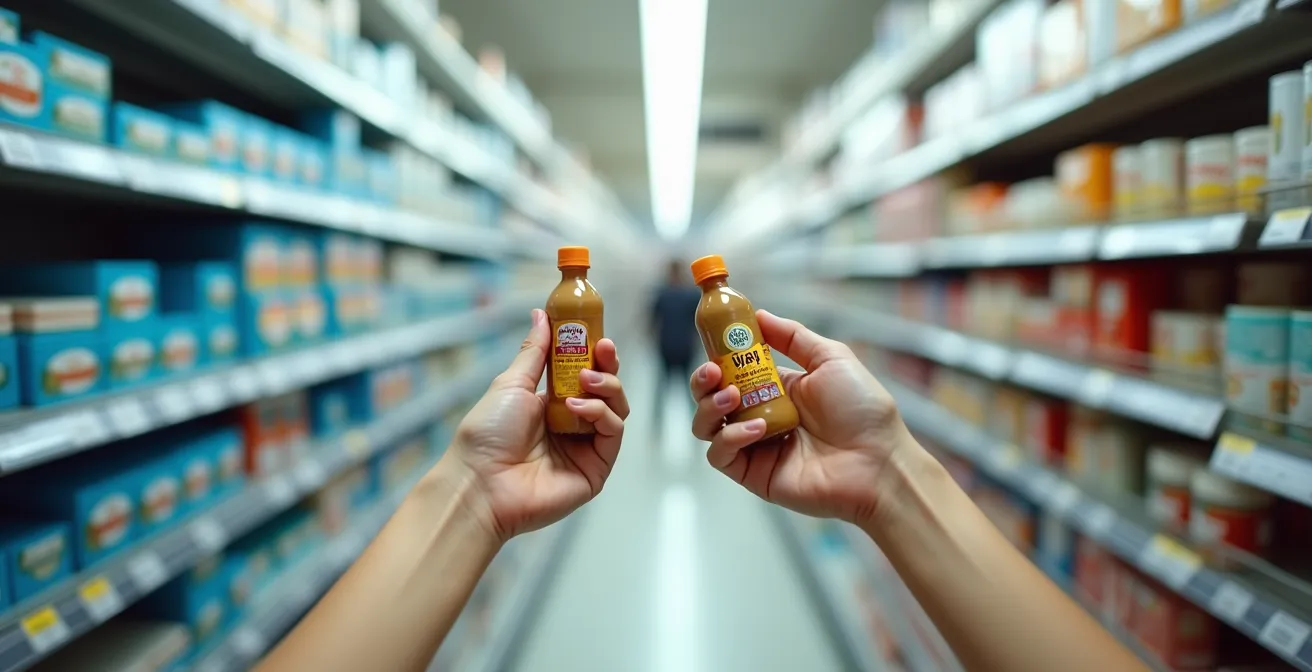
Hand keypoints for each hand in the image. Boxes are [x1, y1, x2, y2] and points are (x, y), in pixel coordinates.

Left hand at [445, 309, 628, 541]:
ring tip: (585, 380)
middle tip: (602, 350)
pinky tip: (579, 406)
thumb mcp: (511, 384)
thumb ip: (534, 351)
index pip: (585, 374)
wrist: (480, 481)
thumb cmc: (487, 433)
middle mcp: (572, 425)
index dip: (594, 354)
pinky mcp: (595, 469)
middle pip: (607, 390)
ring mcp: (585, 449)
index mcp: (551, 405)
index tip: (597, 335)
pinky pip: (612, 434)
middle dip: (608, 367)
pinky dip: (602, 415)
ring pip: (616, 410)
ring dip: (606, 387)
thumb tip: (541, 314)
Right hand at [690, 310, 916, 526]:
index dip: (719, 353)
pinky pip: (721, 455)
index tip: (714, 337)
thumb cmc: (863, 410)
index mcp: (777, 388)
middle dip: (703, 380)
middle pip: (712, 396)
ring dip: (709, 407)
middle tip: (714, 370)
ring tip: (732, 398)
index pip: (733, 368)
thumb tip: (758, 315)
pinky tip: (756, 428)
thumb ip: (792, 336)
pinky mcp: (753, 473)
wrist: (879, 461)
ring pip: (707, 426)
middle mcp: (761, 414)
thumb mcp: (831, 359)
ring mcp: (755, 445)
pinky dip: (730, 439)